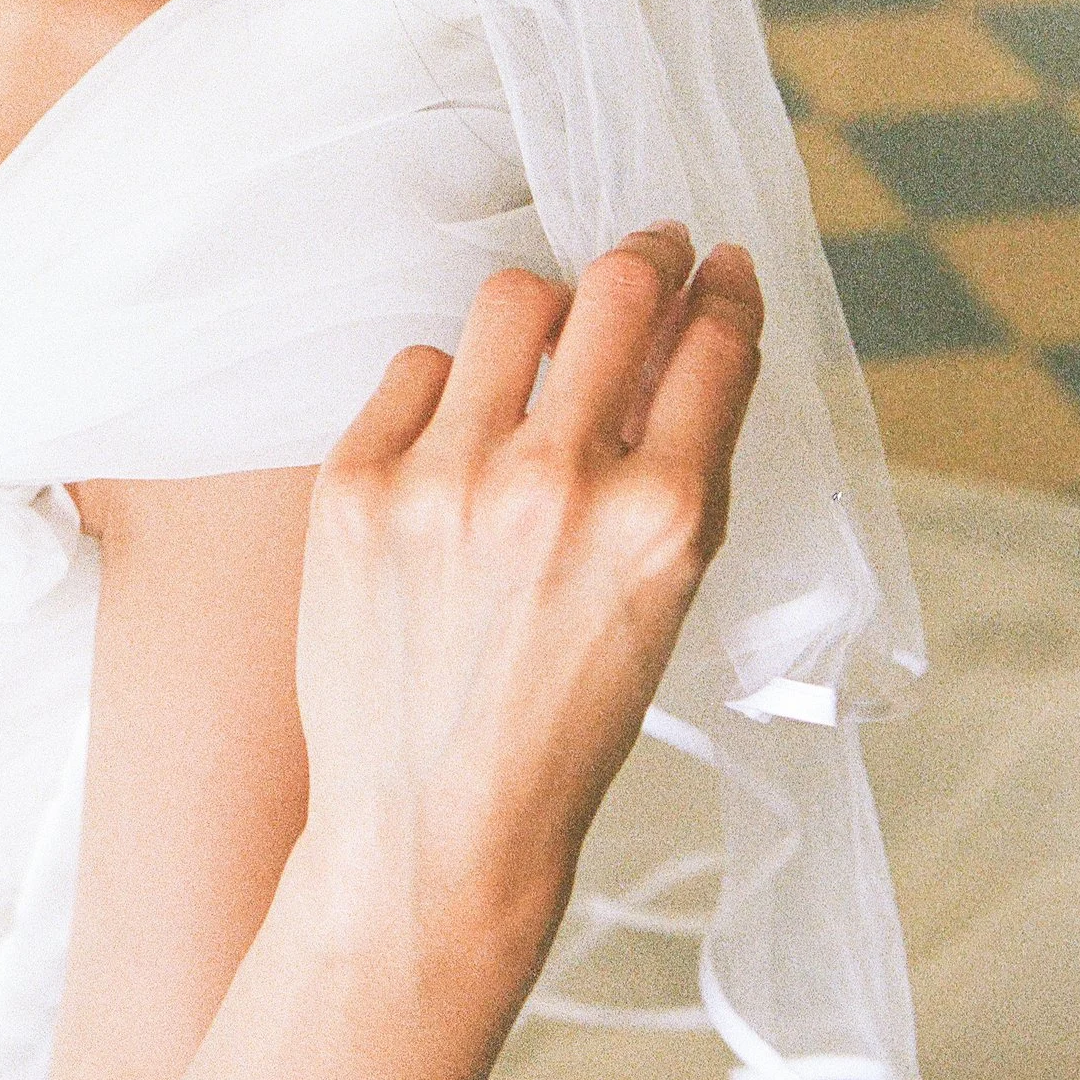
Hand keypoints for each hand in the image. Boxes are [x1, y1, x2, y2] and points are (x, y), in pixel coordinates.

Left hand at [293, 228, 762, 979]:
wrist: (435, 826)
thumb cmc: (563, 723)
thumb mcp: (664, 602)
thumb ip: (676, 474)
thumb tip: (683, 343)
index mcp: (664, 519)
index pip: (714, 345)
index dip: (722, 288)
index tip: (717, 267)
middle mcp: (559, 483)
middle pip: (616, 289)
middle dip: (643, 256)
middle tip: (643, 253)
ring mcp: (448, 476)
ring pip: (510, 303)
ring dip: (541, 313)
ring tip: (541, 346)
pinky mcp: (356, 482)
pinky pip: (415, 368)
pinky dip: (442, 390)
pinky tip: (450, 442)